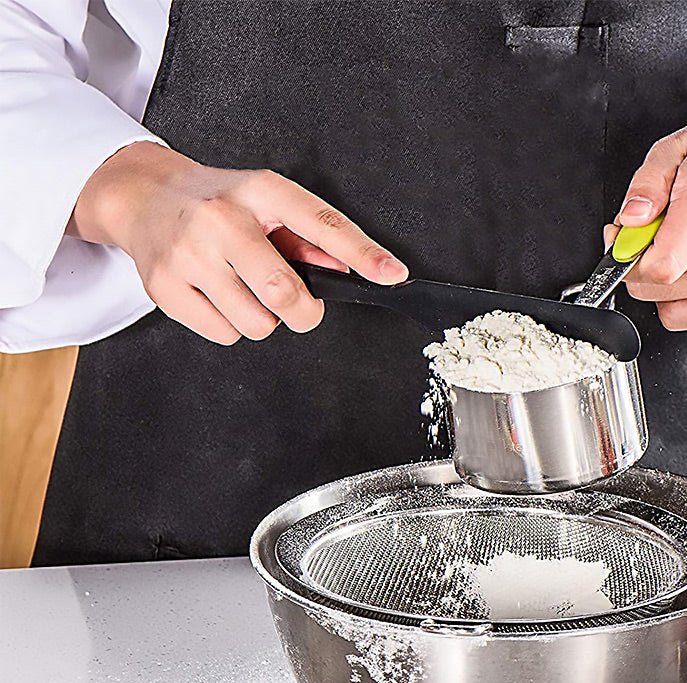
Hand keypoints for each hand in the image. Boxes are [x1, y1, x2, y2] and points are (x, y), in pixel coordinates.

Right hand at [69, 142, 407, 344]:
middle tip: (297, 304)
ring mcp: (189, 254)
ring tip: (244, 290)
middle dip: (303, 312)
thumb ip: (311, 237)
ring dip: (263, 319)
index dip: (363, 254)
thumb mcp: (267, 203)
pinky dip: (230, 326)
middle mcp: (222, 219)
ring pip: (256, 324)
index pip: (322, 224)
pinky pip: (224, 335)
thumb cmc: (218, 203)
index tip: (392, 275)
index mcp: (260, 192)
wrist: (142, 196)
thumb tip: (353, 267)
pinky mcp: (164, 287)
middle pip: (284, 293)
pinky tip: (216, 295)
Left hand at [606, 108, 686, 330]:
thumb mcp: (679, 146)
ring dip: (658, 277)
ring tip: (680, 242)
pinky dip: (673, 296)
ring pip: (663, 302)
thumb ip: (648, 182)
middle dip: (639, 261)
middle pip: (655, 285)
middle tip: (653, 232)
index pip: (660, 263)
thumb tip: (630, 222)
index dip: (627, 257)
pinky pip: (678, 317)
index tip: (623, 238)